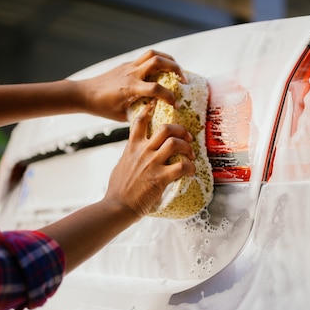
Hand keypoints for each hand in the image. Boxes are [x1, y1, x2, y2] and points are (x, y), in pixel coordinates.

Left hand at [78, 50, 187, 121]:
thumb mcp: (123, 115)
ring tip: (178, 71)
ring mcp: (129, 66)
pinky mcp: (128, 64)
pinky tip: (164, 70)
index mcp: (130, 88)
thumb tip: (158, 112)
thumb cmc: (103, 108)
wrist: (85, 94)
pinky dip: (159, 60)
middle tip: (184, 80)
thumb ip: (142, 112)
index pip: (156, 89)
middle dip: (175, 68)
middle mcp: (131, 74)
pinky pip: (146, 57)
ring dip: (169, 60)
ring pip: (153, 54)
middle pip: (157, 61)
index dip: (169, 97)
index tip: (175, 105)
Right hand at [104, 99, 195, 216]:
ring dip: (187, 148)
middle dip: (180, 130)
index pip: (140, 121)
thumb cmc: (118, 189)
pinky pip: (181, 167)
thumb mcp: (122, 164)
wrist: (118, 206)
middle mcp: (143, 151)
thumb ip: (130, 155)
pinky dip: (190, 168)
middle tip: (187, 138)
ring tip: (190, 155)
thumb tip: (134, 154)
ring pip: (175, 144)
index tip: (157, 104)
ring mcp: (152, 163)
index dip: (149, 109)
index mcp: (132, 147)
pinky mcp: (160, 177)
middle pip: (166, 129)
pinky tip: (191, 172)